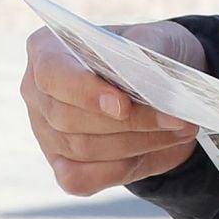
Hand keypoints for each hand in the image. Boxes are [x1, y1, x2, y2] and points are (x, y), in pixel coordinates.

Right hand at [21, 22, 205, 195]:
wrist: (165, 85)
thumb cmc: (151, 55)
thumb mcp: (157, 39)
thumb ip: (144, 52)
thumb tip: (141, 77)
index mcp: (47, 50)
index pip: (52, 73)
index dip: (85, 91)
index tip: (123, 105)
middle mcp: (37, 93)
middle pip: (68, 118)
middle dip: (129, 121)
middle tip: (177, 117)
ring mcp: (46, 133)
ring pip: (82, 148)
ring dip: (138, 142)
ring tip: (181, 128)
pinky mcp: (63, 166)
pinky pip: (82, 179)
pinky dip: (124, 167)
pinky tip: (158, 148)